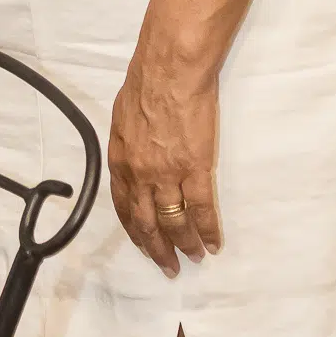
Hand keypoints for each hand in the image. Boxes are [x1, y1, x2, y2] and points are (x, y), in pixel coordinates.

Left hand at [107, 51, 221, 276]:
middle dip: (157, 248)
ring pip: (174, 222)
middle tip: (167, 266)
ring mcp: (168, 175)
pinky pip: (202, 209)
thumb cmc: (146, 84)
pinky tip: (214, 243)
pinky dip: (208, 230)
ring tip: (193, 258)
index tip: (144, 243)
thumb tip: (131, 155)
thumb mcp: (121, 117)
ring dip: (184, 244)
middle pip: (147, 222)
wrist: (170, 71)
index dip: (135, 229)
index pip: (124, 206)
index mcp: (121, 161)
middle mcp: (140, 175)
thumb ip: (126, 144)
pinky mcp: (195, 170)